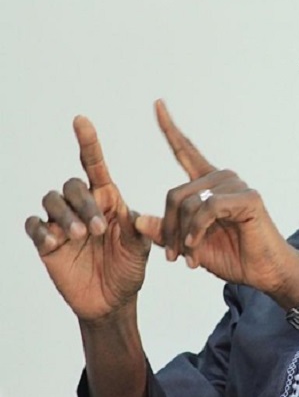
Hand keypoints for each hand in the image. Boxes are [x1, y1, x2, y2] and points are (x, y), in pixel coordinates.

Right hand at [25, 116, 150, 321]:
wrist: (113, 300)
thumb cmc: (129, 268)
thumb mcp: (141, 248)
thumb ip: (139, 230)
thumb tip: (136, 216)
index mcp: (108, 199)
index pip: (94, 165)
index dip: (88, 142)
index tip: (81, 120)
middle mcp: (84, 206)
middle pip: (72, 186)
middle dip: (83, 204)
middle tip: (97, 229)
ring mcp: (63, 223)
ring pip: (52, 200)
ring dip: (64, 215)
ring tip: (79, 235)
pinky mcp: (46, 243)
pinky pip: (34, 225)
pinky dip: (41, 229)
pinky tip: (53, 242)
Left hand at [135, 101, 298, 303]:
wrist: (264, 272)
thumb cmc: (232, 255)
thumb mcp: (190, 244)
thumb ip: (166, 232)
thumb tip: (136, 218)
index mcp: (208, 184)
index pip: (185, 151)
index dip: (170, 128)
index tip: (158, 104)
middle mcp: (221, 178)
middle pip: (175, 193)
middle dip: (168, 229)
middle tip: (172, 257)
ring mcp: (236, 185)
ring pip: (189, 203)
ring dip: (183, 235)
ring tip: (188, 257)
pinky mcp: (248, 198)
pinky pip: (208, 208)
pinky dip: (196, 231)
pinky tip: (196, 248)